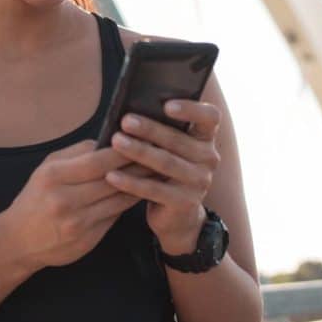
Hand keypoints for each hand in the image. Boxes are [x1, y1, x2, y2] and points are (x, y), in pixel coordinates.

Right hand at [1, 139, 155, 270]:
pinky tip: (142, 192)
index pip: (98, 161)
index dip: (123, 150)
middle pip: (112, 180)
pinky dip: (129, 203)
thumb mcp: (46, 168)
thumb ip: (76, 153)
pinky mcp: (88, 239)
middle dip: (138, 166)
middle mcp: (66, 199)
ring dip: (140, 184)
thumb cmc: (35, 198)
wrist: (18, 240)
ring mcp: (78, 222)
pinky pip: (115, 216)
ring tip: (158, 171)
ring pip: (118, 199)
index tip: (143, 139)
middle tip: (160, 153)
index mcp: (54, 176)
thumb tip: (108, 141)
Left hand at [104, 100, 221, 254]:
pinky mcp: (185, 202)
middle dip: (150, 129)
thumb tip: (129, 111)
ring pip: (166, 162)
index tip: (166, 105)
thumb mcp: (169, 149)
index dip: (191, 109)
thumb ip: (161, 130)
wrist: (176, 215)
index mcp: (206, 138)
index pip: (210, 117)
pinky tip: (111, 175)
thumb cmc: (166, 170)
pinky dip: (131, 182)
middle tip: (125, 121)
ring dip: (139, 151)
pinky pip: (154, 189)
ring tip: (116, 141)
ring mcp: (200, 182)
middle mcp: (208, 158)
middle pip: (178, 139)